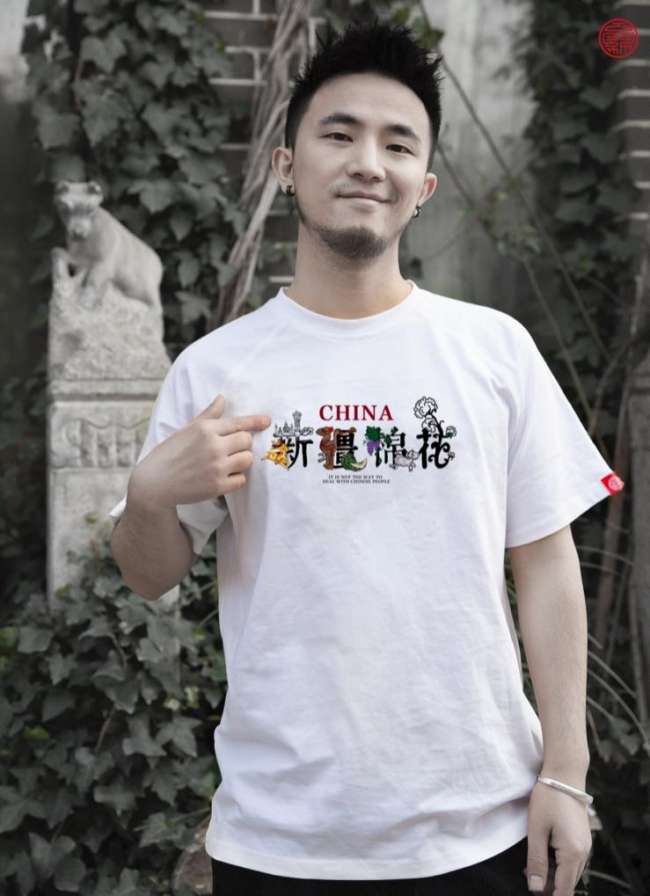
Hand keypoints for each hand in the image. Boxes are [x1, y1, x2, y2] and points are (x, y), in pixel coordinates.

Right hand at [129, 394, 271, 508]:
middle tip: (230, 449)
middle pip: (246, 440)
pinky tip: (223, 477)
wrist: (154, 483)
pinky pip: (241, 479)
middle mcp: (213, 446)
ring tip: (227, 463)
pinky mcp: (217, 486)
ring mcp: (216, 467)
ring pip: (247, 459)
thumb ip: (208, 415)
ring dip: (241, 461)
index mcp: (205, 429)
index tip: (267, 421)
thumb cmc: (170, 454)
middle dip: (242, 444)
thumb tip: (222, 398)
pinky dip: (235, 478)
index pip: (238, 423)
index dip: (255, 421)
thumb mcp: (186, 430)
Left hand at [525, 781, 591, 894]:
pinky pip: (572, 860)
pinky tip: (543, 854)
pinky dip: (558, 864)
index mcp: (573, 853)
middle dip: (548, 886)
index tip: (534, 892)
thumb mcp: (536, 830)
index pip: (564, 890)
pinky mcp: (582, 839)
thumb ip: (536, 861)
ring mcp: (585, 845)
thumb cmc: (548, 799)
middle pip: (568, 883)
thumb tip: (535, 888)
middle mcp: (584, 853)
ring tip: (531, 865)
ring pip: (570, 872)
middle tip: (527, 874)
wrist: (565, 775)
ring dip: (552, 874)